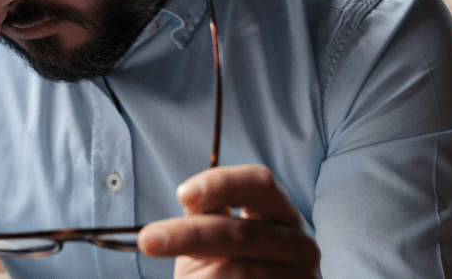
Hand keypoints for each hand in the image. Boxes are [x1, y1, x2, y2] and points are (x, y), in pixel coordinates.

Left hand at [138, 165, 319, 278]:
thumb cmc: (225, 270)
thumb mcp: (212, 238)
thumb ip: (207, 215)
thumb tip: (190, 197)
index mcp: (278, 212)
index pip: (258, 182)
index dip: (222, 183)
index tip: (183, 194)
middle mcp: (298, 242)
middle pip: (243, 231)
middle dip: (189, 236)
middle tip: (150, 240)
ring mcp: (301, 276)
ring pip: (240, 272)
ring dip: (204, 277)